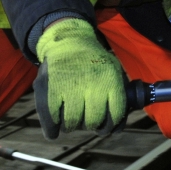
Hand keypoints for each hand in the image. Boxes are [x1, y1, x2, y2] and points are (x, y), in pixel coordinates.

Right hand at [33, 19, 126, 138]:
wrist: (68, 40)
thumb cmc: (93, 62)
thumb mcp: (113, 71)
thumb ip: (119, 97)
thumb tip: (117, 127)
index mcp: (111, 79)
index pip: (115, 115)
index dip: (110, 126)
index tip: (104, 126)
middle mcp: (93, 83)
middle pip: (93, 122)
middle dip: (89, 124)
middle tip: (84, 118)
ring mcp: (71, 86)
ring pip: (71, 124)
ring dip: (70, 125)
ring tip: (69, 115)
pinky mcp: (51, 89)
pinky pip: (52, 121)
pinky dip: (52, 129)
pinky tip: (54, 128)